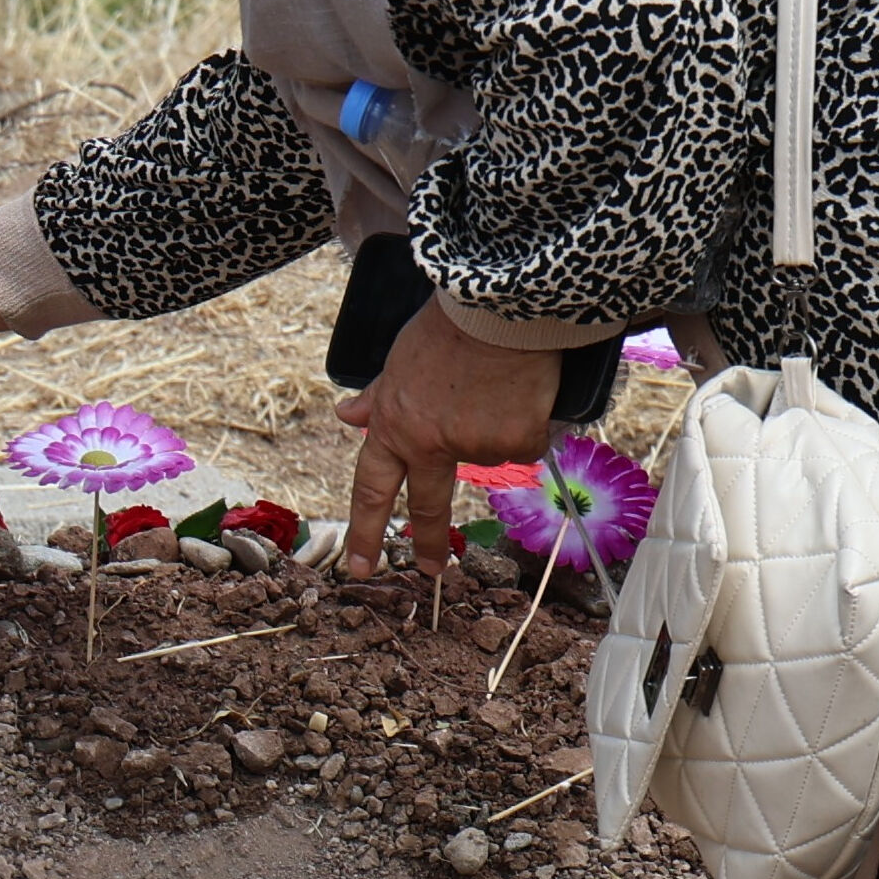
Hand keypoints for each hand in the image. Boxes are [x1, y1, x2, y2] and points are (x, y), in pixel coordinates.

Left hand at [333, 300, 561, 577]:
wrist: (499, 307)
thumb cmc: (448, 325)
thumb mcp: (400, 359)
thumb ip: (379, 396)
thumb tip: (347, 416)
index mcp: (395, 425)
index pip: (371, 487)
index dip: (365, 530)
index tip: (359, 566)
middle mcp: (429, 444)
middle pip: (427, 505)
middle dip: (427, 544)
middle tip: (429, 571)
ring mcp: (474, 447)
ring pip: (490, 451)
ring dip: (496, 426)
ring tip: (496, 383)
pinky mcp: (515, 442)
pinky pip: (527, 442)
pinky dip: (530, 421)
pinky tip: (523, 389)